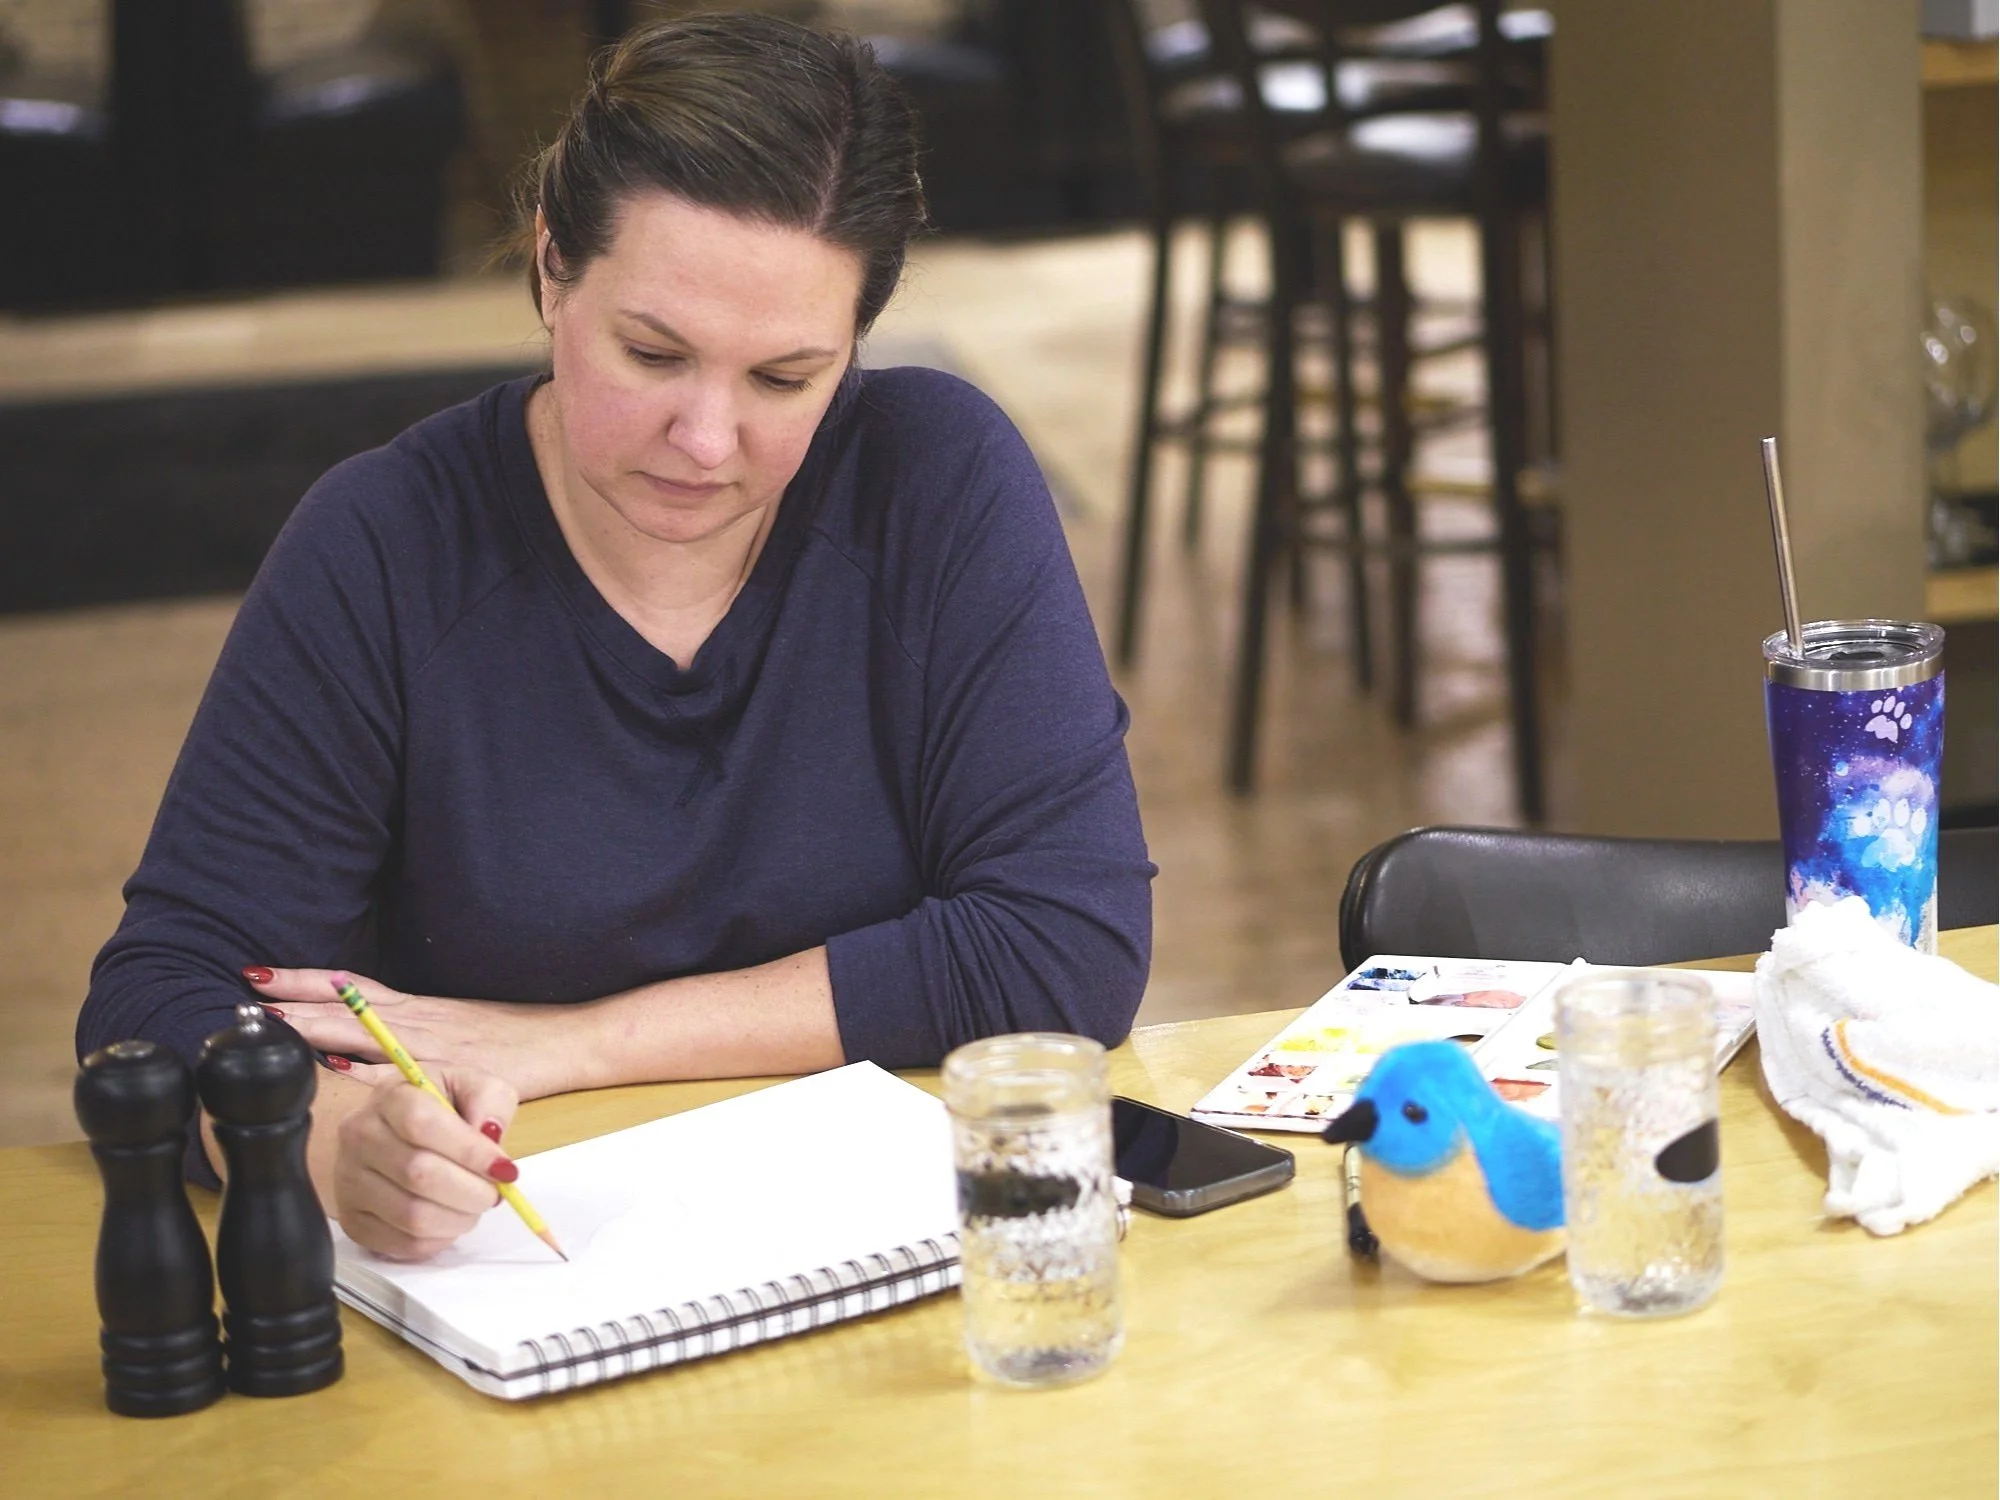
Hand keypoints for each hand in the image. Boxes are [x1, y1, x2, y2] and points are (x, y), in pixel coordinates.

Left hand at [241, 966, 594, 1100]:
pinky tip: (333, 1071)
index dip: (304, 981)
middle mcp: (418, 1020)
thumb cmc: (515, 1039)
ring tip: (273, 1021)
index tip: (259, 976)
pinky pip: (399, 1072)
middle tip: (247, 994)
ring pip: (362, 1030)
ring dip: (316, 1026)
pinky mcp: (450, 1070)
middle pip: (344, 1004)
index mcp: (418, 1009)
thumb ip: (416, 1040)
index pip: (349, 988)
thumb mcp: (460, 1029)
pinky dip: (365, 1071)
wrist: (565, 1040)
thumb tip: (361, 1055)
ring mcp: (432, 1044)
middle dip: (294, 1000)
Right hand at [332, 1061, 519, 1260]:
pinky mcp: (353, 1219)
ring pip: (412, 1215)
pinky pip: (403, 1243)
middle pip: (418, 1174)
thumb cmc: (445, 1106)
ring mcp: (349, 1181)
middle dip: (471, 1191)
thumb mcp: (476, 1085)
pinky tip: (452, 1219)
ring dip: (459, 1218)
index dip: (469, 1152)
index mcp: (390, 1096)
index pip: (422, 1125)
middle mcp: (360, 1136)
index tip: (504, 1168)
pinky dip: (440, 1239)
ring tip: (475, 1205)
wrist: (401, 1128)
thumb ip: (491, 1101)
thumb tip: (490, 1135)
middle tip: (495, 1194)